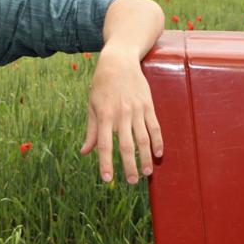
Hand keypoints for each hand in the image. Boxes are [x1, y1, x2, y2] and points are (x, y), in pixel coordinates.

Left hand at [80, 46, 162, 183]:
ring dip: (146, 158)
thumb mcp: (92, 105)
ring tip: (147, 173)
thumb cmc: (101, 85)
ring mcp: (136, 110)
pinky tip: (159, 154)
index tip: (107, 179)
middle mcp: (121, 114)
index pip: (105, 144)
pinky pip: (155, 126)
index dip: (105, 163)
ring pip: (143, 139)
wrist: (118, 61)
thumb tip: (85, 152)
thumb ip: (91, 130)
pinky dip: (158, 141)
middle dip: (129, 166)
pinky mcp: (148, 105)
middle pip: (127, 145)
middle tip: (132, 182)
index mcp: (104, 115)